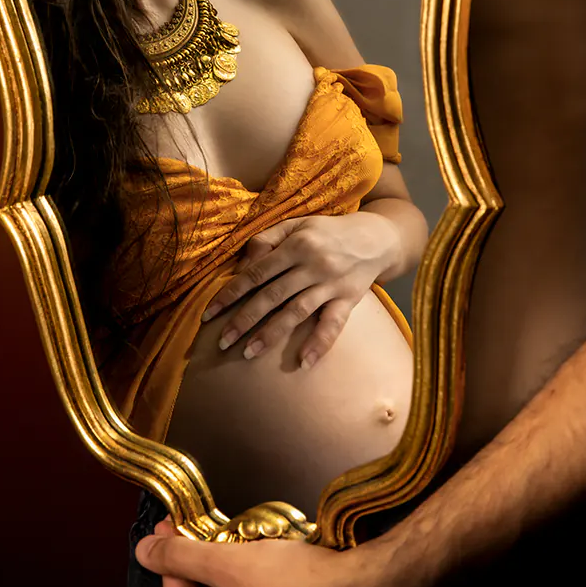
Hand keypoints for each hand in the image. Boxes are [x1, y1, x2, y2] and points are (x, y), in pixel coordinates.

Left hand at [136, 518, 403, 586]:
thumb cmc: (302, 582)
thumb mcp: (232, 562)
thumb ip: (182, 555)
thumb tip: (144, 550)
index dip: (172, 560)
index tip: (170, 526)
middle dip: (205, 566)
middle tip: (203, 527)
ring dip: (233, 574)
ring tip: (237, 536)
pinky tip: (267, 557)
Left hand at [202, 212, 399, 367]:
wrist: (376, 237)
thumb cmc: (328, 232)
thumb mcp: (297, 224)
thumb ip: (267, 239)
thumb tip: (243, 263)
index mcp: (296, 244)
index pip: (256, 272)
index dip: (231, 293)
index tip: (209, 314)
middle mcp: (313, 264)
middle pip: (272, 295)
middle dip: (244, 320)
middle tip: (222, 342)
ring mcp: (332, 284)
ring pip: (296, 312)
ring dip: (271, 334)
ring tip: (248, 353)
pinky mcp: (349, 300)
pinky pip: (334, 324)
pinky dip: (320, 343)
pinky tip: (304, 362)